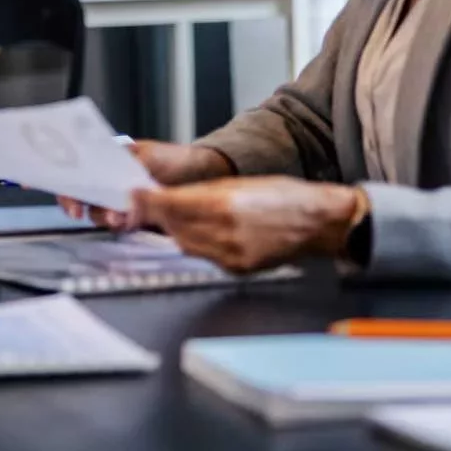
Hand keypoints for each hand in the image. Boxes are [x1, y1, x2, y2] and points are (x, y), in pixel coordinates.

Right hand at [58, 141, 234, 230]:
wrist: (206, 175)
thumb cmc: (175, 159)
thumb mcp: (146, 156)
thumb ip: (125, 171)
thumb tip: (111, 191)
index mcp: (104, 159)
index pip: (71, 167)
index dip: (51, 174)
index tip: (31, 180)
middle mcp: (108, 181)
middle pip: (78, 193)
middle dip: (75, 202)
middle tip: (76, 210)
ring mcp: (119, 200)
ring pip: (97, 212)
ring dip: (103, 216)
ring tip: (118, 217)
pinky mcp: (134, 217)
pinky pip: (118, 224)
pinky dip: (120, 224)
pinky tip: (128, 221)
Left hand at [131, 177, 364, 272]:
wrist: (321, 223)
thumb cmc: (285, 196)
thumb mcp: (241, 182)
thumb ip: (202, 190)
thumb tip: (168, 195)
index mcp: (226, 205)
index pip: (172, 206)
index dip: (147, 202)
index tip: (130, 197)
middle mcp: (226, 234)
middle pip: (174, 227)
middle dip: (157, 216)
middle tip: (142, 206)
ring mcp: (232, 255)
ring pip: (185, 243)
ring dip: (174, 231)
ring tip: (170, 218)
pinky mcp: (238, 269)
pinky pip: (204, 256)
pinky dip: (195, 244)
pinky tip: (196, 234)